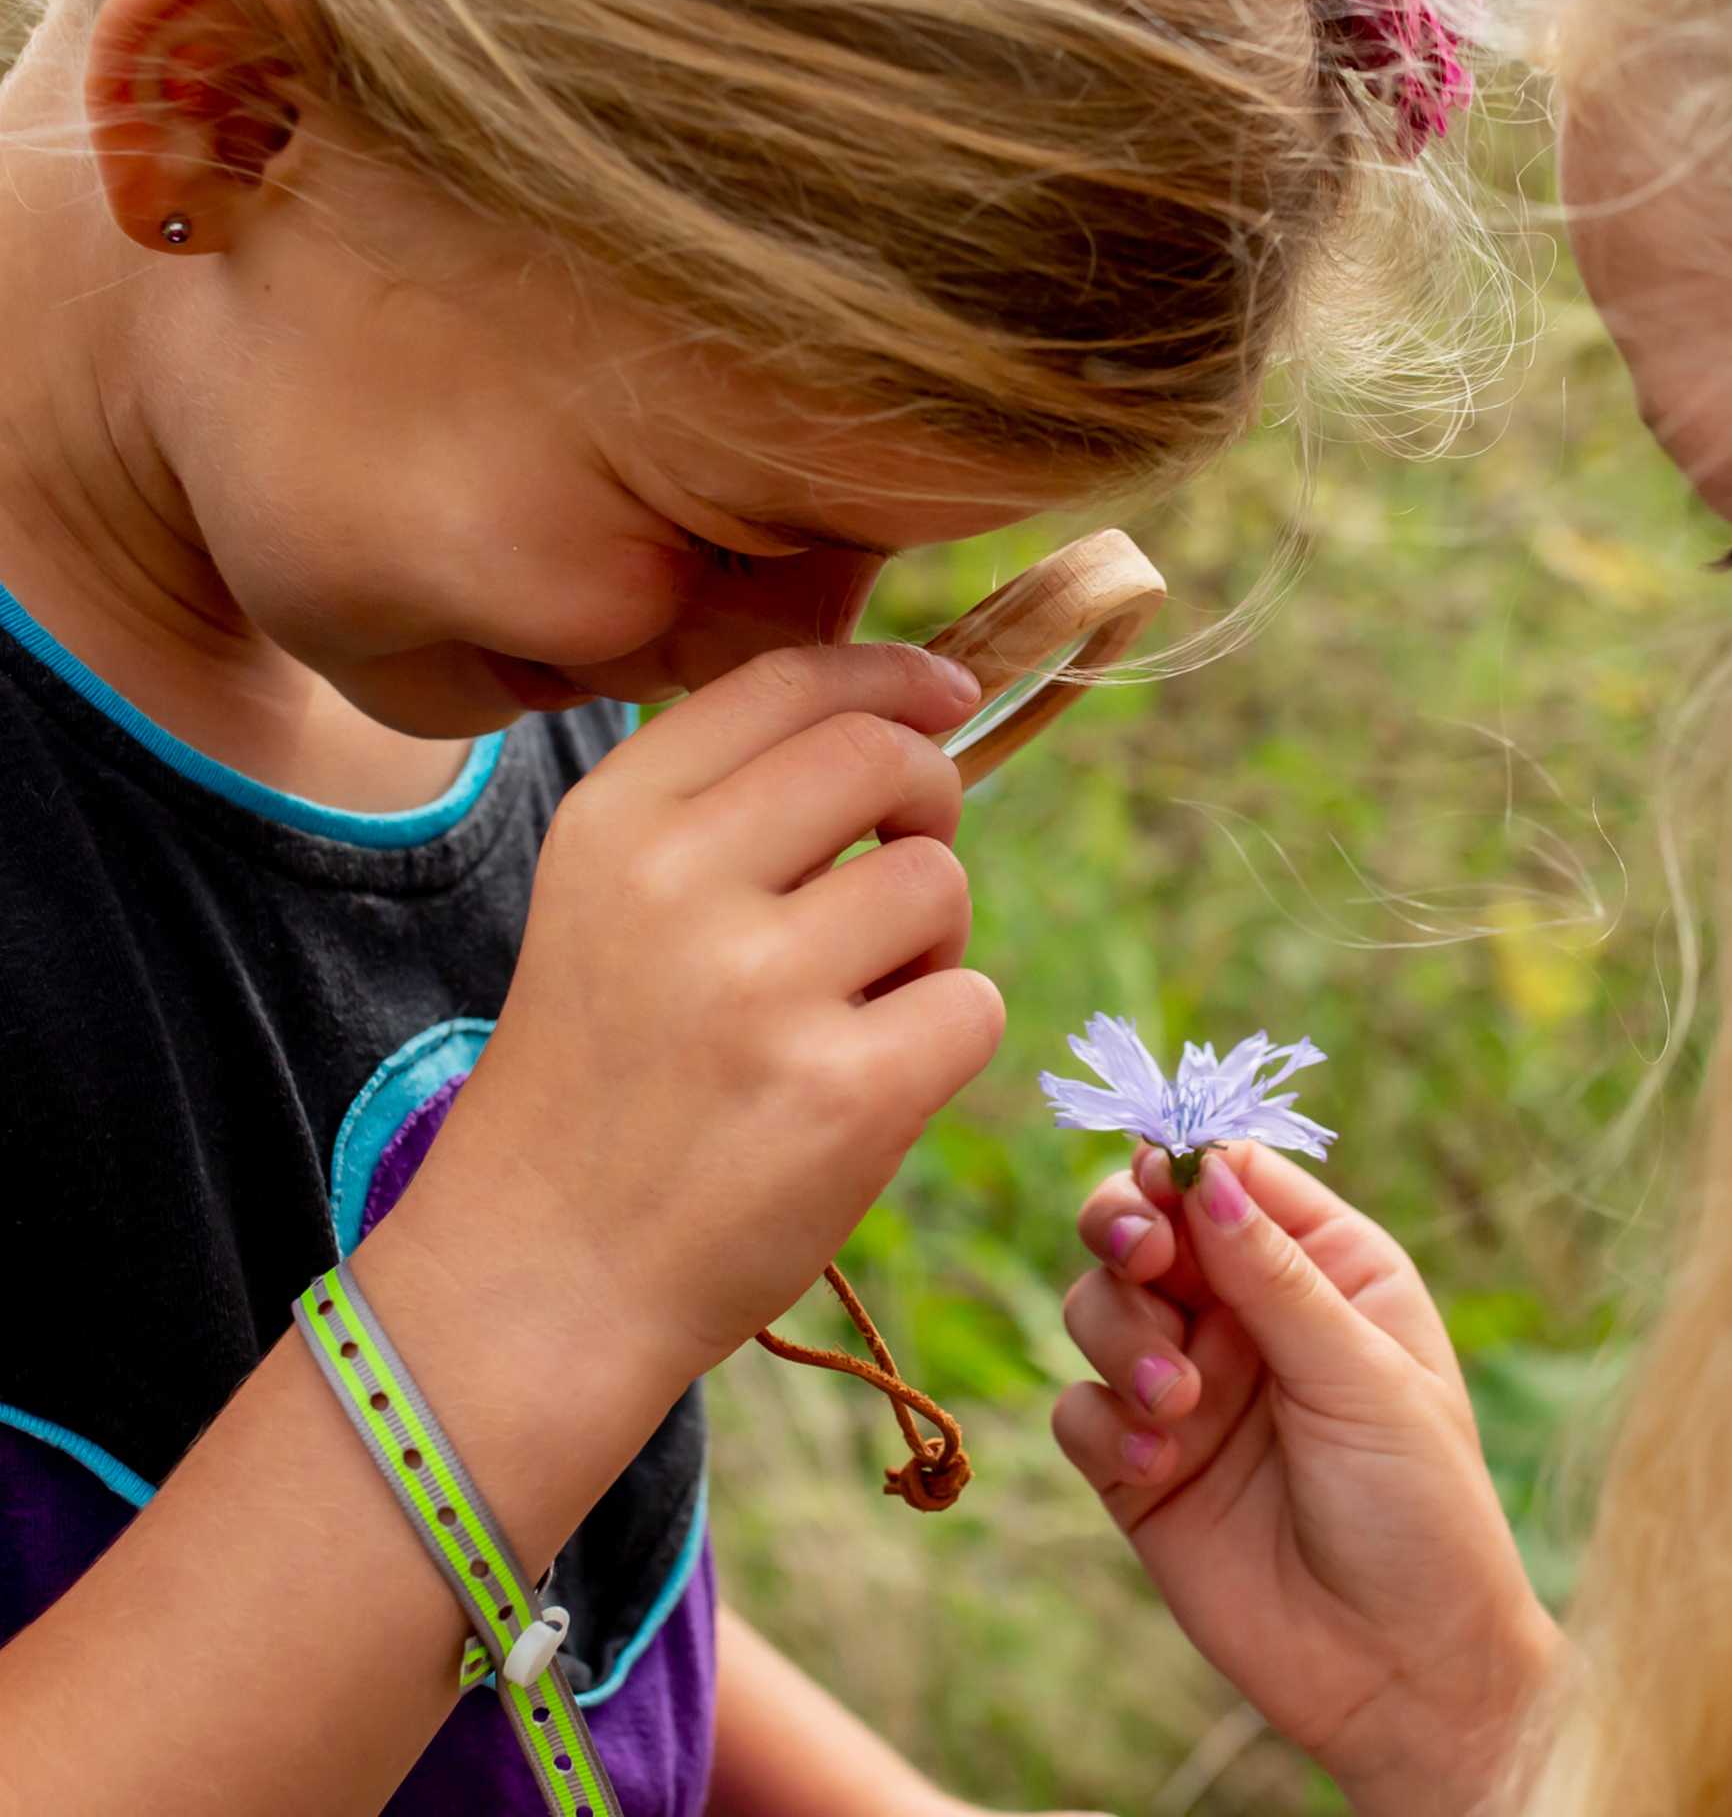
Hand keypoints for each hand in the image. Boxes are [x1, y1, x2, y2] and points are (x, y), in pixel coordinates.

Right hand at [405, 642, 1004, 1384]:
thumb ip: (725, 810)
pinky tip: (869, 1081)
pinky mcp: (842, 1093)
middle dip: (929, 800)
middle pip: (885, 757)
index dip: (890, 677)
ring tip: (859, 1006)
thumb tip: (905, 725)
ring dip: (931, 941)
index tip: (945, 696)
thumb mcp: (608, 904)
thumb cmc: (600, 1080)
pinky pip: (972, 1004)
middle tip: (907, 863)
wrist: (541, 1272)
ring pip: (938, 884)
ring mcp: (760, 989)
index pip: (787, 680)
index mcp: (615, 821)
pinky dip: (945, 1037)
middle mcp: (677, 883)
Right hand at [1055, 1142, 1561, 1816]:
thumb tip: (1203, 1168)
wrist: (1402, 1678)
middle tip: (1142, 1261)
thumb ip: (1274, 1274)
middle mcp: (1246, 1313)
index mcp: (1323, 1269)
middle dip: (1123, 1229)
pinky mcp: (1139, 1463)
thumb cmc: (1421, 1513)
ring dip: (1121, 1339)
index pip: (1231, 1176)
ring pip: (1097, 1305)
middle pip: (1142, 1224)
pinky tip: (1160, 1464)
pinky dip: (1105, 1422)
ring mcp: (1187, 1385)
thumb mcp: (1361, 1377)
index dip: (1183, 1166)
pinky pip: (1077, 1406)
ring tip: (1180, 1404)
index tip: (1160, 1184)